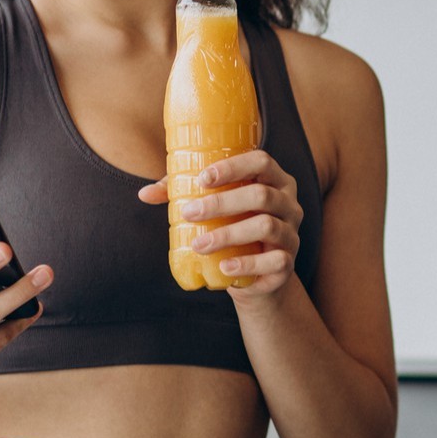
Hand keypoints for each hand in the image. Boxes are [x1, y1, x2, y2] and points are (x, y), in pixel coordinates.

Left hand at [137, 148, 302, 298]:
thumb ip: (183, 195)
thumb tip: (145, 194)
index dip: (233, 167)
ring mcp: (291, 233)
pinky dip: (247, 264)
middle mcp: (289, 203)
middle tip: (189, 213)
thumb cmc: (233, 230)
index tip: (202, 178)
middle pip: (262, 194)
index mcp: (274, 181)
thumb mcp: (214, 209)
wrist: (257, 276)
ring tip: (198, 245)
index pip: (261, 162)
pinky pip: (275, 260)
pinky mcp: (288, 262)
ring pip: (266, 226)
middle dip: (222, 203)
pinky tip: (225, 265)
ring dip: (228, 234)